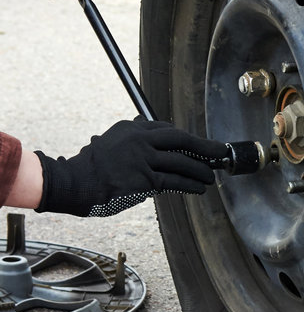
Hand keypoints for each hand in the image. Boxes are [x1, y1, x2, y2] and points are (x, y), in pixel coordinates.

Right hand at [35, 120, 228, 216]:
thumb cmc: (93, 166)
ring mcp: (143, 159)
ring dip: (200, 170)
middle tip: (220, 151)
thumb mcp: (111, 140)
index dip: (186, 139)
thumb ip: (132, 134)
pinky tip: (199, 188)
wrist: (75, 183)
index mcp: (132, 128)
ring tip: (210, 176)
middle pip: (180, 139)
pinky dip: (191, 185)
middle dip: (204, 146)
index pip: (166, 129)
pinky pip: (175, 181)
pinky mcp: (145, 179)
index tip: (199, 145)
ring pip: (181, 162)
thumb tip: (146, 123)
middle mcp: (139, 139)